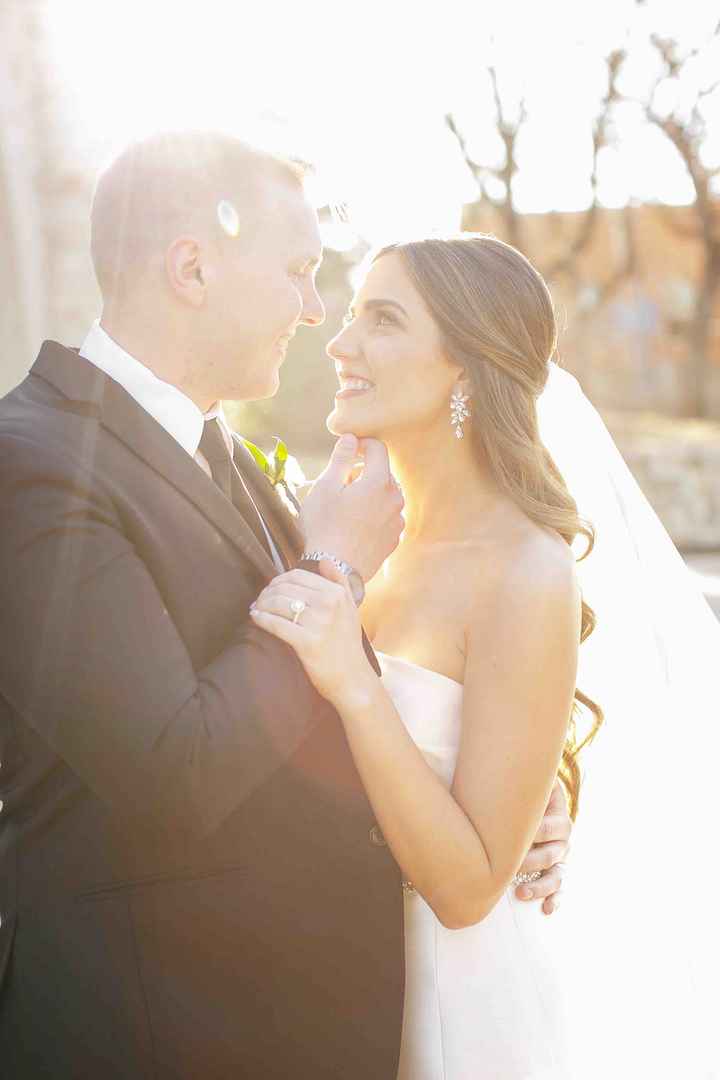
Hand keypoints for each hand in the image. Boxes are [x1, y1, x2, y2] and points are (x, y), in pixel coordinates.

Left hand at [249, 566, 375, 705]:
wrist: (352, 678)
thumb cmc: (347, 644)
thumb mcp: (351, 608)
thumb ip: (339, 581)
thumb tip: (324, 560)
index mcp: (337, 593)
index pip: (297, 576)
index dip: (278, 580)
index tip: (270, 589)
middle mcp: (329, 604)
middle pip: (285, 587)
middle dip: (267, 592)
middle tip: (259, 600)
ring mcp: (318, 623)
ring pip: (278, 603)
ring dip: (261, 604)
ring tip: (256, 609)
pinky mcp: (307, 642)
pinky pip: (276, 624)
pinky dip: (262, 619)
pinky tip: (255, 618)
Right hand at [300, 435, 404, 581]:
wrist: (333, 570)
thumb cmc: (325, 526)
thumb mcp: (326, 486)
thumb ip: (341, 458)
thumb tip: (350, 437)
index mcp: (379, 481)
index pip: (378, 448)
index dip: (362, 443)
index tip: (348, 449)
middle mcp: (395, 499)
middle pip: (382, 473)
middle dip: (363, 472)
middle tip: (339, 485)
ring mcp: (397, 521)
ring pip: (385, 496)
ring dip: (369, 495)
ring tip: (346, 509)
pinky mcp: (394, 540)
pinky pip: (386, 517)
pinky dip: (374, 514)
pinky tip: (355, 526)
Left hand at [514, 780, 570, 914]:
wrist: (536, 801)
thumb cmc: (525, 790)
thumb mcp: (530, 782)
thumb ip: (523, 779)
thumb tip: (509, 771)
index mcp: (559, 816)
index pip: (550, 827)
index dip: (534, 833)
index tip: (512, 839)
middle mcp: (563, 839)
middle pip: (551, 855)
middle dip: (529, 862)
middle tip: (508, 867)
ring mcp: (560, 857)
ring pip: (556, 876)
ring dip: (540, 886)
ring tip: (521, 893)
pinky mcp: (555, 872)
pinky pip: (559, 889)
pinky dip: (555, 900)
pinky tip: (546, 910)